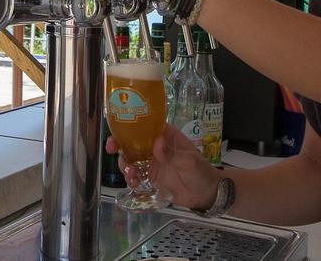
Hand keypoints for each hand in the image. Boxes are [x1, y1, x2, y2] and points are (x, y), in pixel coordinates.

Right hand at [107, 124, 221, 209]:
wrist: (207, 194)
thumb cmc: (200, 170)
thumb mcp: (188, 160)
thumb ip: (172, 153)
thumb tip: (156, 142)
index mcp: (164, 136)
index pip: (143, 127)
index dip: (127, 127)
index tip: (117, 133)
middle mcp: (154, 147)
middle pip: (130, 142)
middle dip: (119, 145)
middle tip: (113, 151)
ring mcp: (150, 163)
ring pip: (130, 160)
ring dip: (125, 165)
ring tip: (131, 174)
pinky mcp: (150, 178)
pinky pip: (135, 176)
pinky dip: (131, 179)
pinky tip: (134, 183)